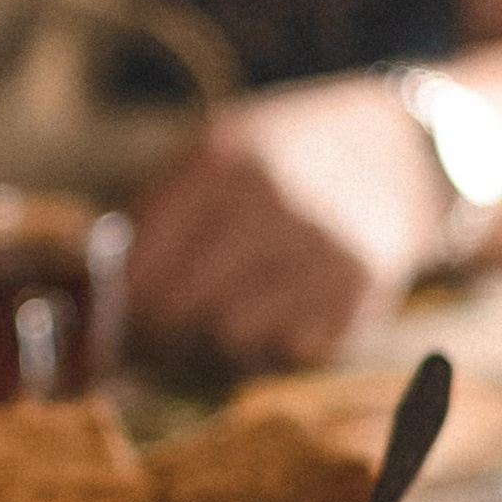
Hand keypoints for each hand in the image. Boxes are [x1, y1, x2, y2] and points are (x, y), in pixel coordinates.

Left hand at [124, 78, 443, 371]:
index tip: (107, 325)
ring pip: (226, 338)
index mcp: (223, 159)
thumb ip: (156, 215)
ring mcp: (320, 250)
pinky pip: (282, 351)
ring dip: (209, 344)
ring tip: (213, 324)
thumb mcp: (220, 151)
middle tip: (152, 338)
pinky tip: (273, 318)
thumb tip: (93, 304)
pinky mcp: (358, 294)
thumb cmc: (288, 158)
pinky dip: (266, 347)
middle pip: (176, 308)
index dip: (115, 308)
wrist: (408, 150)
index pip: (139, 263)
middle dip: (154, 334)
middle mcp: (273, 202)